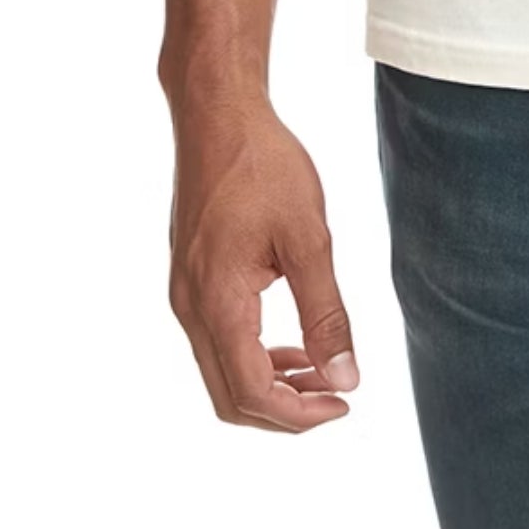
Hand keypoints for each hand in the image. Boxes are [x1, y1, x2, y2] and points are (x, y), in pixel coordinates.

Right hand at [168, 95, 359, 430]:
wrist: (216, 114)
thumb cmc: (264, 165)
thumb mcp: (308, 237)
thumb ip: (326, 312)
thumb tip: (346, 377)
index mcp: (218, 303)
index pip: (252, 393)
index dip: (300, 415)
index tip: (345, 404)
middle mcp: (190, 308)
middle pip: (230, 397)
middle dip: (285, 410)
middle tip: (336, 395)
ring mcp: (183, 294)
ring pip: (221, 372)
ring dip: (270, 383)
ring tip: (322, 370)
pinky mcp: (187, 278)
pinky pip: (216, 341)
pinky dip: (254, 355)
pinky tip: (292, 340)